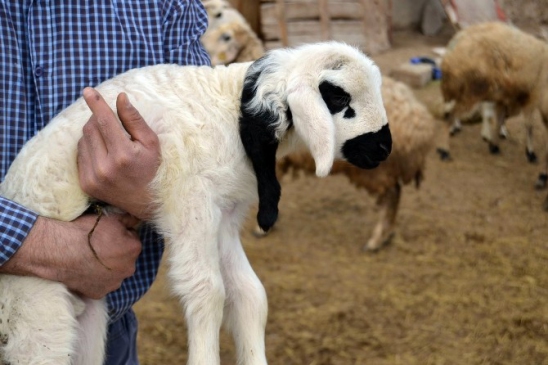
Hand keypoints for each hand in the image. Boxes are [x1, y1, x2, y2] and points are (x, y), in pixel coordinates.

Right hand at [0, 214, 141, 298]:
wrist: (59, 250)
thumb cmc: (86, 231)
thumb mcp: (110, 218)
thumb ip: (129, 219)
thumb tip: (137, 218)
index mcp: (134, 248)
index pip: (132, 239)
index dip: (120, 236)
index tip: (107, 234)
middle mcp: (129, 268)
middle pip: (126, 258)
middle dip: (117, 253)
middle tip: (98, 247)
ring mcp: (114, 283)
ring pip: (115, 272)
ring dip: (108, 267)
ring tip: (91, 259)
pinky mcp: (99, 293)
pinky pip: (101, 284)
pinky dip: (96, 279)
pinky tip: (85, 270)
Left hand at [77, 87, 159, 219]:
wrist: (144, 202)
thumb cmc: (151, 168)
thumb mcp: (151, 143)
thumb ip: (134, 120)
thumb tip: (120, 98)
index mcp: (124, 155)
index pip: (105, 122)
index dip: (96, 104)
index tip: (88, 91)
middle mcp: (105, 167)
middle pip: (91, 128)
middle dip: (98, 119)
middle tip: (111, 121)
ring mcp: (93, 177)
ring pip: (83, 140)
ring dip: (93, 133)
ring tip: (110, 140)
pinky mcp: (85, 183)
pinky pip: (80, 154)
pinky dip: (89, 147)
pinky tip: (103, 153)